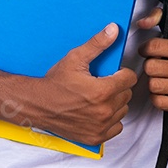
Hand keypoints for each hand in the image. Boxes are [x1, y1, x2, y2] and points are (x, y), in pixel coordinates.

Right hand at [32, 23, 137, 144]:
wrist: (37, 104)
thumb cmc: (55, 82)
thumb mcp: (75, 58)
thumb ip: (97, 44)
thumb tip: (113, 30)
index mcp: (103, 91)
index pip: (130, 79)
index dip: (122, 73)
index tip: (113, 73)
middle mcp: (104, 111)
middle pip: (127, 95)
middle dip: (118, 87)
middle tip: (102, 84)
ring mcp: (100, 126)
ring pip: (122, 111)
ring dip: (115, 103)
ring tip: (99, 97)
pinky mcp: (95, 137)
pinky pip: (116, 127)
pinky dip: (110, 120)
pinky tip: (98, 111)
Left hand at [137, 7, 167, 112]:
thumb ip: (160, 17)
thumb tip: (142, 22)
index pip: (153, 47)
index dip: (145, 48)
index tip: (148, 50)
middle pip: (150, 68)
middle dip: (150, 65)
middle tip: (157, 65)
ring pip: (153, 86)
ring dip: (154, 81)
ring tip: (162, 77)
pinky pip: (158, 102)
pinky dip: (158, 96)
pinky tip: (165, 89)